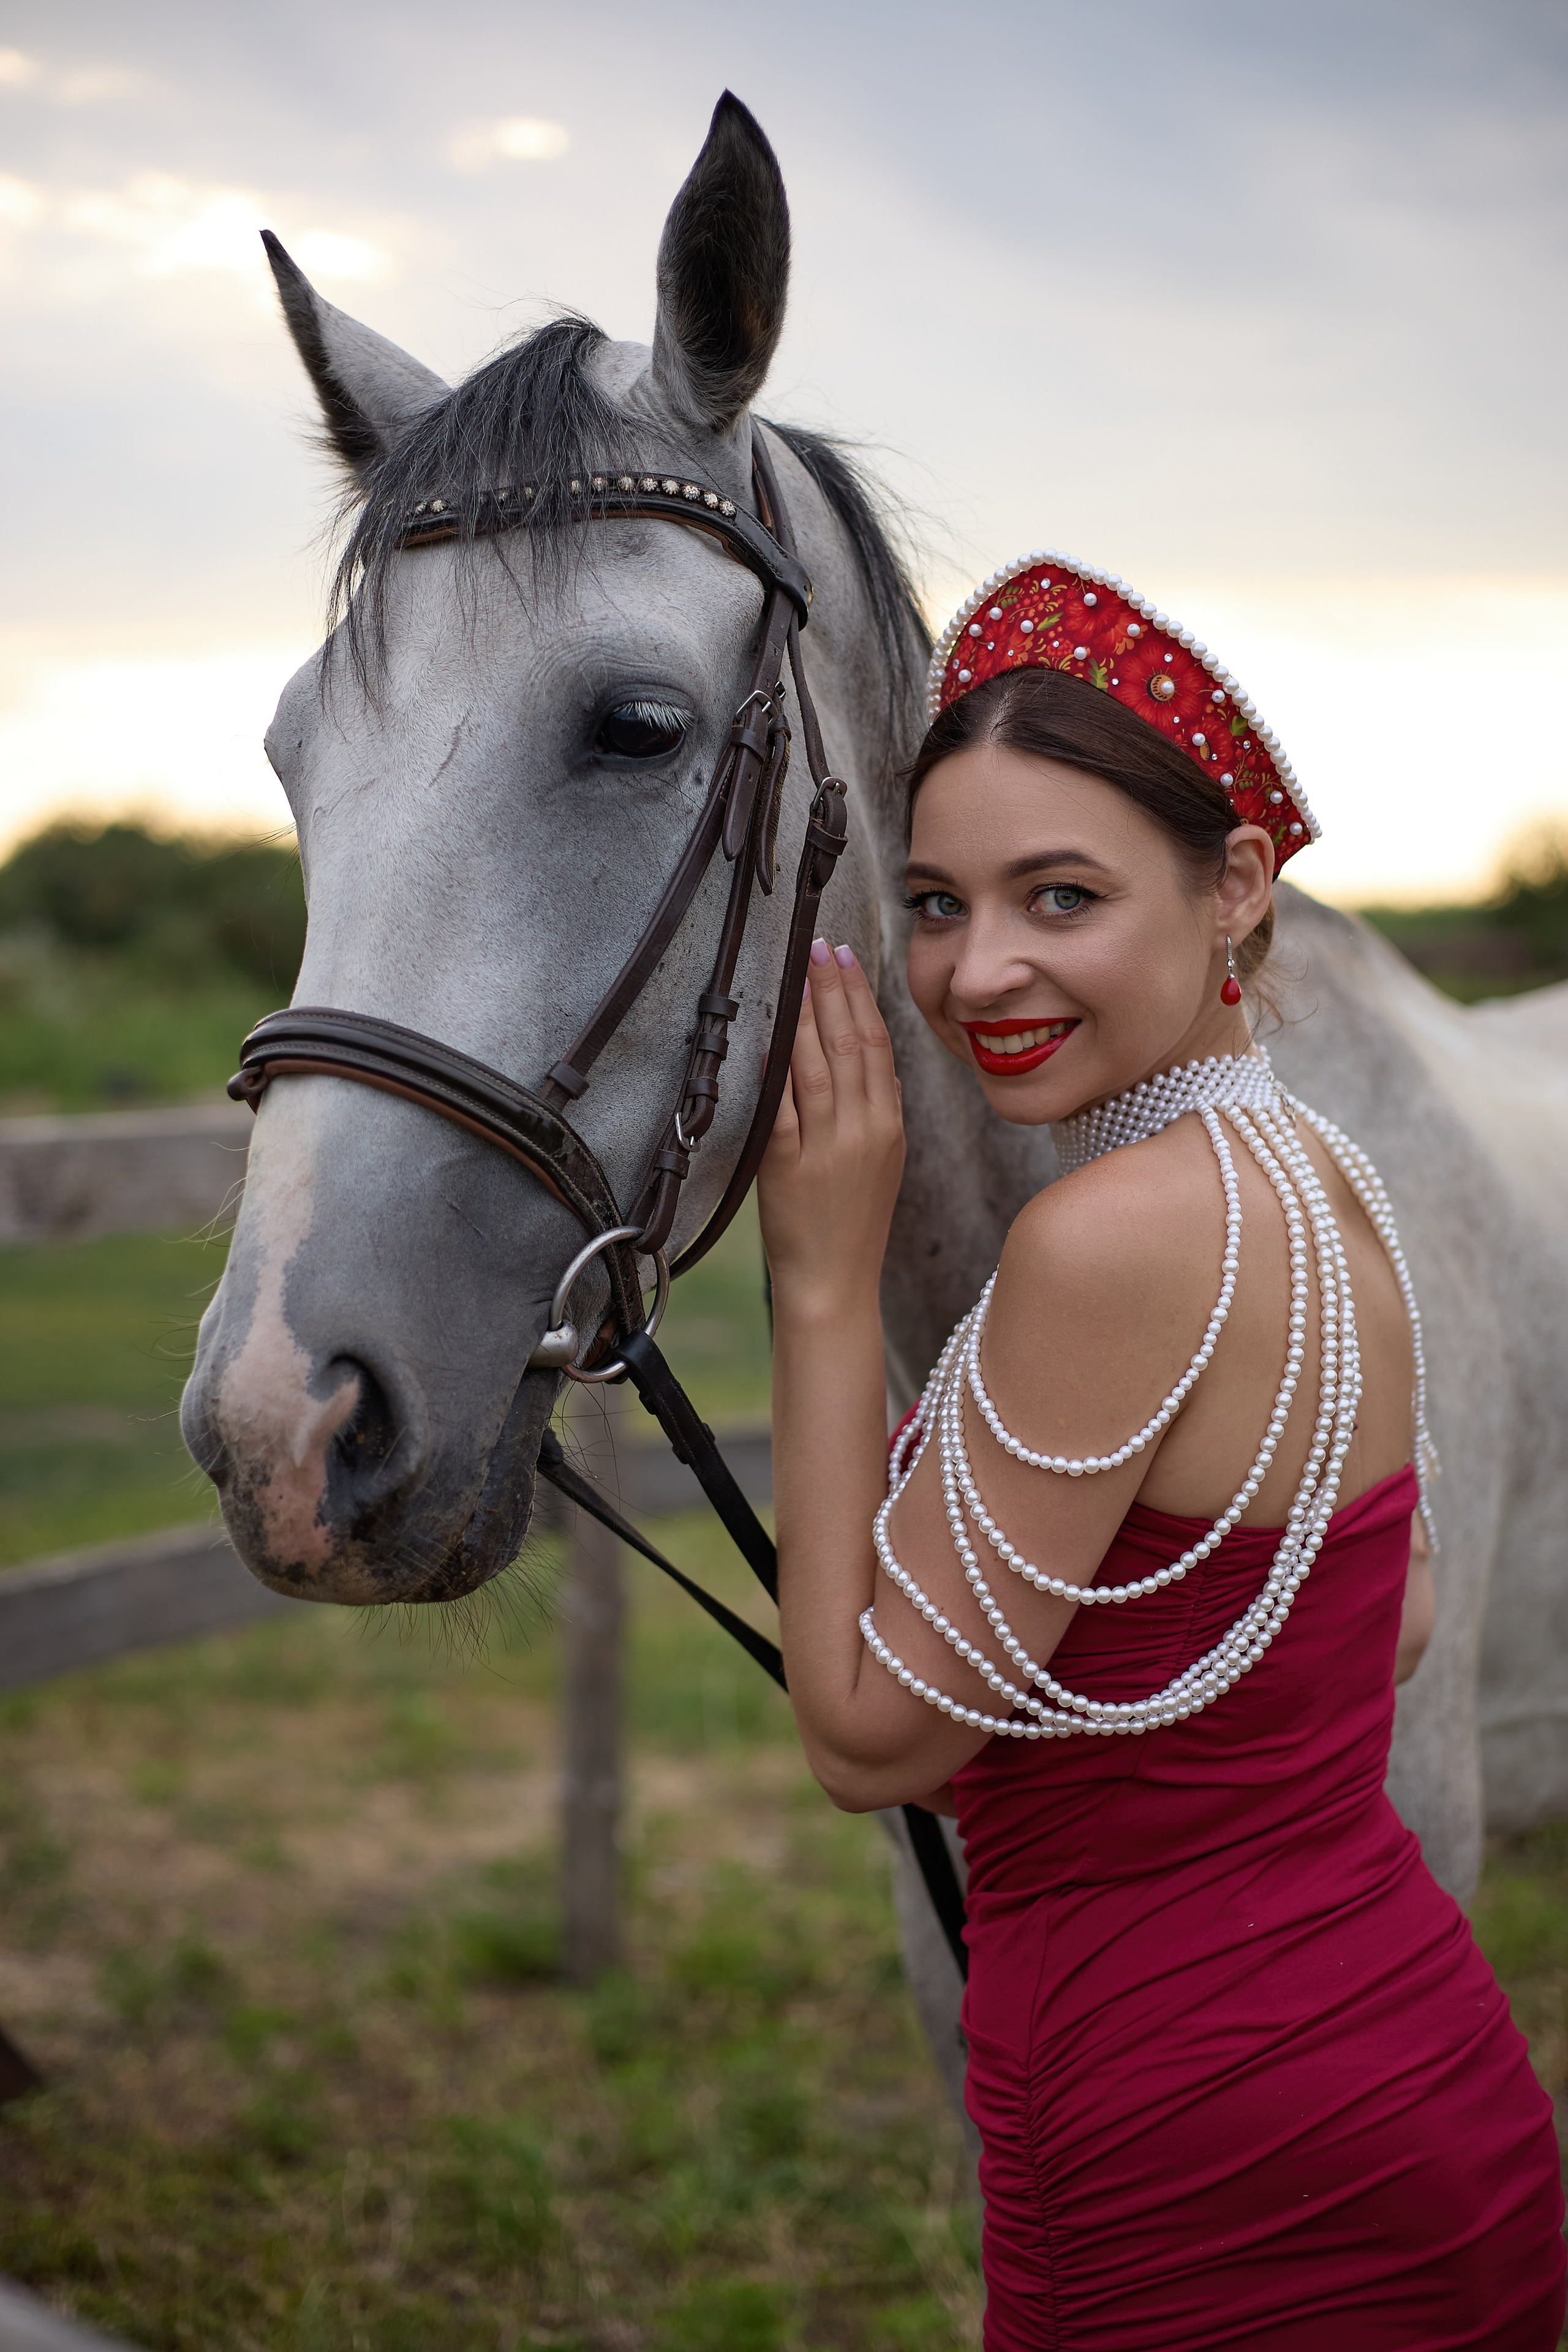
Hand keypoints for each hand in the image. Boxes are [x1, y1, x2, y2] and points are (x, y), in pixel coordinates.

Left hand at [758, 939, 904, 1319]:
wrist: (834, 1285)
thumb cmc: (850, 1224)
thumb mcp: (880, 1162)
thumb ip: (873, 1111)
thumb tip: (862, 1056)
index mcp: (890, 1126)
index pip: (877, 1046)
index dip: (860, 997)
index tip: (844, 958)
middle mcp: (864, 1131)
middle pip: (850, 1044)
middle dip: (833, 989)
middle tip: (817, 946)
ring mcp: (827, 1147)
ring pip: (817, 1064)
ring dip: (805, 1013)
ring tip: (795, 973)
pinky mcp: (787, 1166)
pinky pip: (780, 1104)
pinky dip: (774, 1064)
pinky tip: (767, 1032)